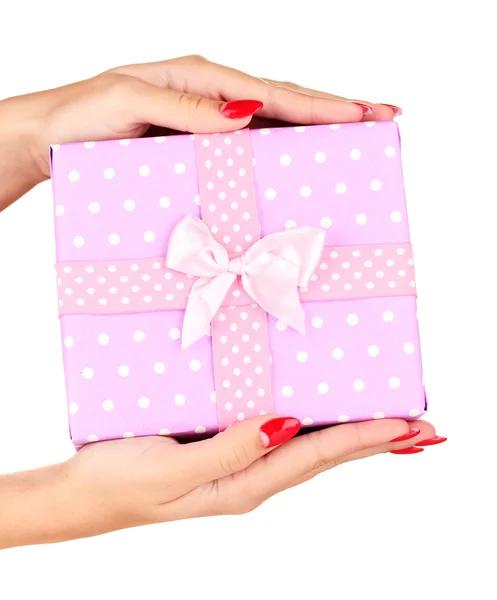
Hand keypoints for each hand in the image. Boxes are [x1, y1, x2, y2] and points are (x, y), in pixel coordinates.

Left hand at [0, 55, 400, 209]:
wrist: (52, 140)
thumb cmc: (82, 118)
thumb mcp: (128, 102)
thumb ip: (185, 109)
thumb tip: (242, 117)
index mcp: (200, 79)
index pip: (272, 93)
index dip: (321, 105)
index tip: (363, 112)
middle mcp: (211, 98)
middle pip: (284, 103)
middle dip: (336, 110)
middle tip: (383, 115)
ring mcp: (208, 122)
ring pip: (272, 126)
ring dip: (314, 132)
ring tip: (356, 135)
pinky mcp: (198, 145)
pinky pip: (247, 149)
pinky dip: (279, 152)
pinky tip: (300, 160)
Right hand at [0, 415, 443, 547]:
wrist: (82, 495)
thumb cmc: (119, 483)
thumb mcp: (172, 472)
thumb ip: (230, 450)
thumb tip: (283, 426)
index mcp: (244, 485)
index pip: (318, 455)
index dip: (365, 437)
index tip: (408, 426)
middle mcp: (251, 478)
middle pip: (327, 458)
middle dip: (377, 443)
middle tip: (423, 432)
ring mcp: (239, 468)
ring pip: (310, 451)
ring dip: (353, 439)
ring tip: (391, 432)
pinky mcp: (223, 453)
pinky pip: (282, 441)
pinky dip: (316, 434)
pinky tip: (320, 426)